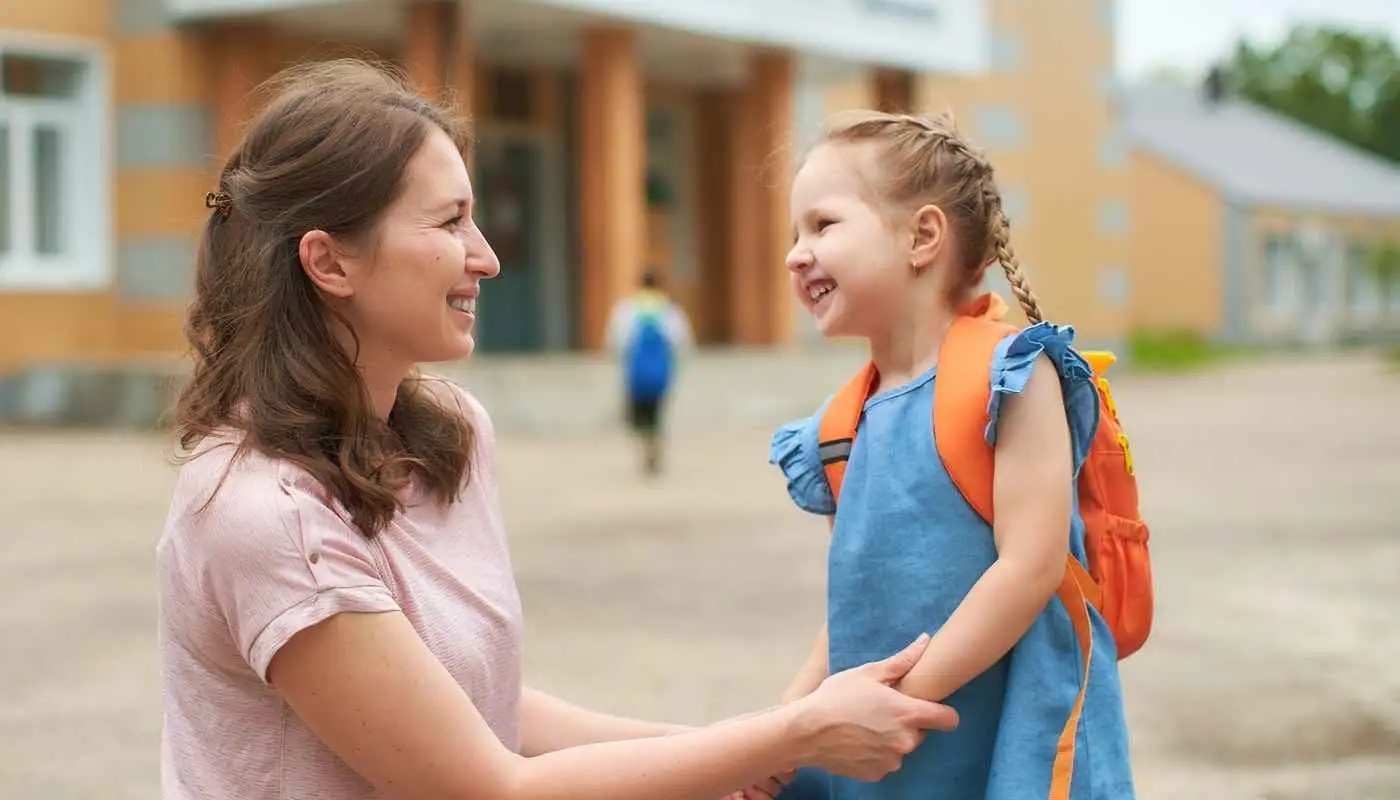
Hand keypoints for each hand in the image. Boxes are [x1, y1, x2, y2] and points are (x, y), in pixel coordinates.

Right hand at [787, 634, 958, 780]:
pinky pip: (885, 762)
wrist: (806, 731)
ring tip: (865, 725)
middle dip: (907, 723)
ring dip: (891, 739)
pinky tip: (857, 741)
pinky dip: (876, 753)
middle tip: (881, 711)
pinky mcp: (876, 774)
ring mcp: (891, 761)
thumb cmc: (837, 697)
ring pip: (901, 748)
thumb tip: (926, 641)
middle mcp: (905, 741)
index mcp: (908, 714)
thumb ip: (902, 661)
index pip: (949, 719)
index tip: (927, 707)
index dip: (942, 713)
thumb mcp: (868, 673)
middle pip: (921, 733)